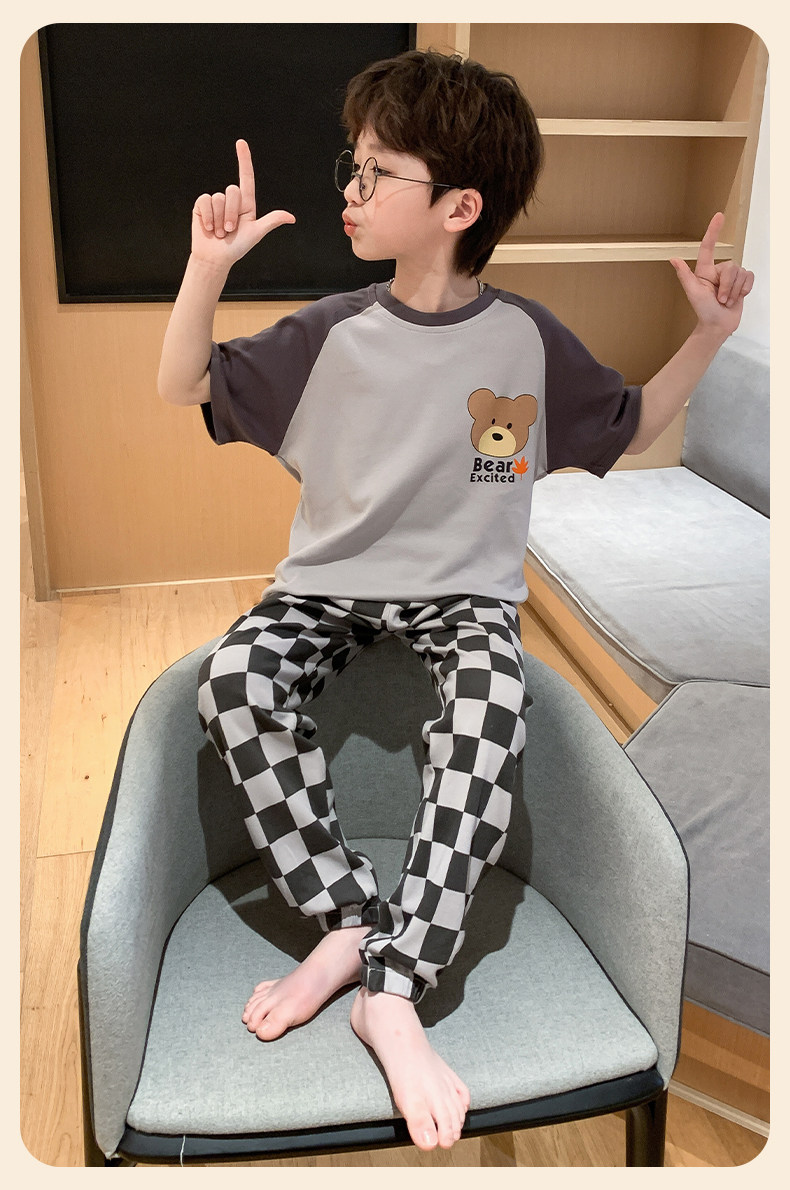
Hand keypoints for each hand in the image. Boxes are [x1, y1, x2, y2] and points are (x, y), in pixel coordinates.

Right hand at [191, 139, 294, 267]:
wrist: (216, 258)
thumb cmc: (237, 247)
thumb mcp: (256, 233)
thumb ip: (271, 221)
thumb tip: (291, 217)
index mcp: (246, 204)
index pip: (246, 177)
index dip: (244, 160)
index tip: (241, 143)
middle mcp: (231, 200)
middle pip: (233, 191)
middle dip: (231, 214)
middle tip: (229, 230)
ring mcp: (215, 202)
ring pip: (219, 198)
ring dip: (219, 219)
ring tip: (219, 232)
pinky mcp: (202, 205)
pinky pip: (205, 201)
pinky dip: (208, 217)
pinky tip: (208, 228)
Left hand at [670, 213, 753, 337]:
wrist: (717, 326)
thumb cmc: (703, 310)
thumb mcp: (692, 292)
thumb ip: (684, 275)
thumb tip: (673, 259)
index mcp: (705, 270)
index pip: (709, 246)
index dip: (714, 230)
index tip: (719, 215)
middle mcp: (719, 270)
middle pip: (731, 267)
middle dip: (727, 287)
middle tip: (719, 299)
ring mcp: (731, 276)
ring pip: (740, 273)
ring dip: (733, 291)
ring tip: (725, 301)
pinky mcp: (742, 282)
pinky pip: (749, 277)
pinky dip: (744, 290)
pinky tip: (736, 298)